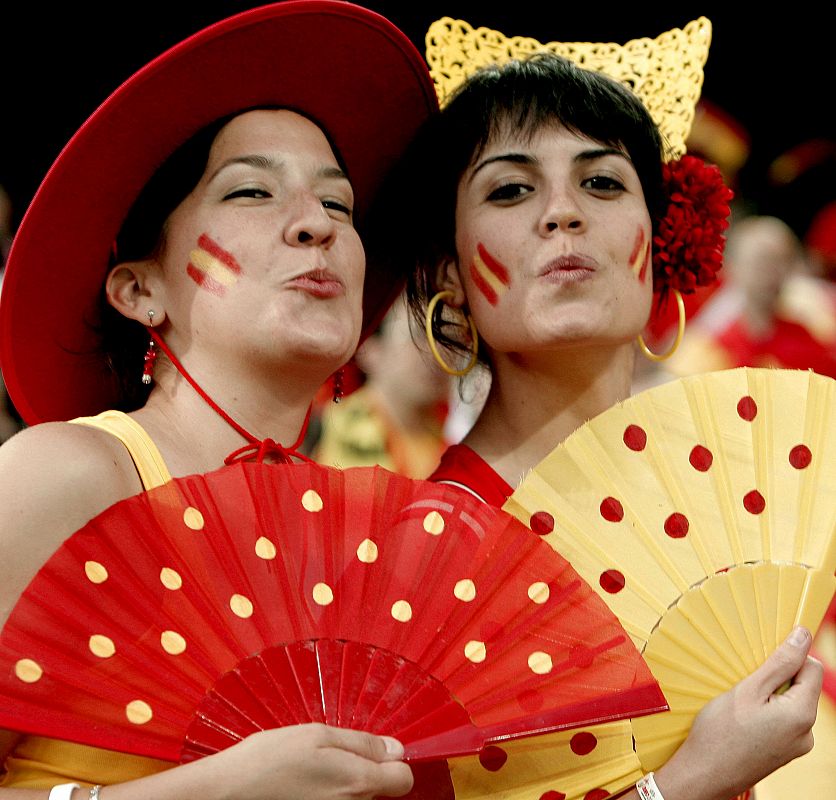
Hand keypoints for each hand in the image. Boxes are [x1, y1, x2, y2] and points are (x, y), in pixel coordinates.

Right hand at [204, 723, 413, 799]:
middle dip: (364, 773)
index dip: (394, 762)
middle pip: (379, 791)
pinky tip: (304, 789)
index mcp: (357, 782)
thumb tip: (396, 749)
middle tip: (332, 759)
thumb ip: (362, 743)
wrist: (226, 795)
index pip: (404, 779)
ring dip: (343, 787)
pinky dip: (327, 797)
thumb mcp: (317, 734)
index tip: (378, 753)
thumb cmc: (268, 760)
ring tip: (312, 774)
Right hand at [654, 626, 822, 799]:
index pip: (812, 668)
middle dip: (776, 677)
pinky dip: (766, 711)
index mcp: (802, 715)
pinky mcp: (785, 751)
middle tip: (746, 685)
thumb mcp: (748, 689)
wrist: (704, 775)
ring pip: (790, 702)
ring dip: (769, 695)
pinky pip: (783, 719)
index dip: (789, 657)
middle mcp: (807, 733)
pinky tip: (743, 719)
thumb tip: (803, 636)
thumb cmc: (720, 733)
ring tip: (741, 704)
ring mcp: (796, 745)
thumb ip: (780, 662)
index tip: (763, 658)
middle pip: (802, 686)